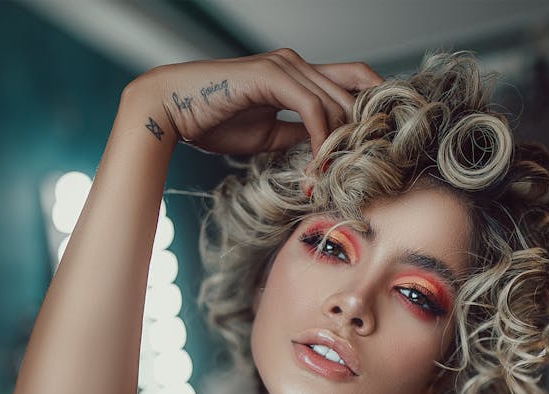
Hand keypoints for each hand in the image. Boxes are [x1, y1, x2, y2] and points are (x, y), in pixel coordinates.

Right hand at [135, 48, 381, 155]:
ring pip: (338, 101)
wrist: (174, 111)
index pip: (352, 80)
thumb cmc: (213, 122)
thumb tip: (325, 150)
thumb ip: (299, 135)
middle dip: (363, 131)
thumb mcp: (269, 136)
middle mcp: (296, 64)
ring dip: (341, 143)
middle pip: (355, 89)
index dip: (370, 108)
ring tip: (335, 176)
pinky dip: (320, 140)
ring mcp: (285, 66)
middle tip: (360, 170)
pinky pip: (313, 109)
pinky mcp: (272, 76)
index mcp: (297, 75)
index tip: (374, 148)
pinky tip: (315, 166)